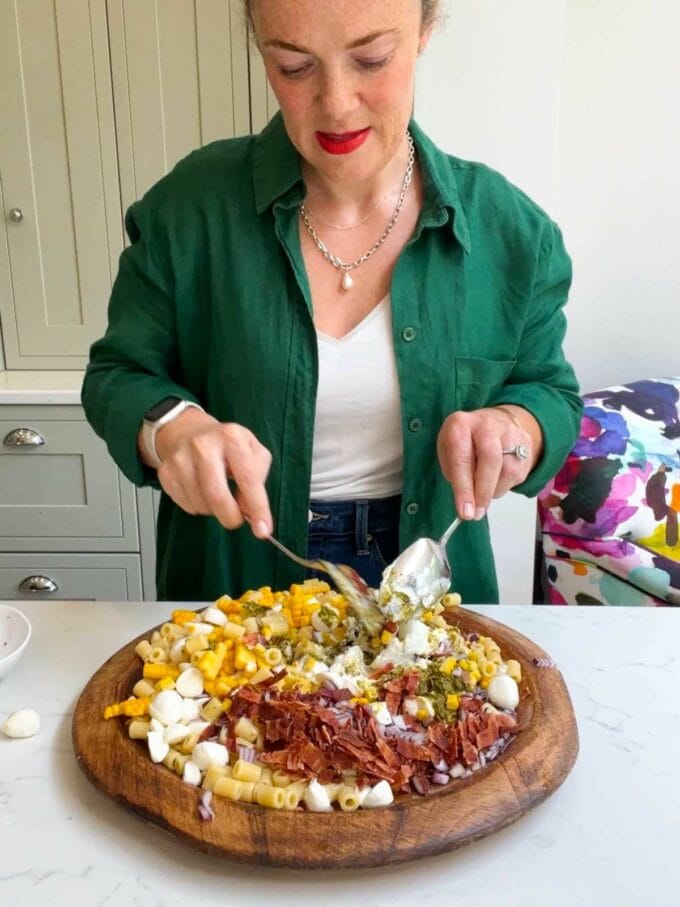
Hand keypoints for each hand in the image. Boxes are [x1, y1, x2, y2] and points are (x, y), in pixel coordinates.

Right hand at [142, 409, 272, 537]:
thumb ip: (258, 478)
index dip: (257, 507)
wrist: (188, 431)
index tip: (263, 530)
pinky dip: (199, 507)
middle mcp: (203, 446)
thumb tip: (250, 509)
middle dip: (231, 517)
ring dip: (214, 510)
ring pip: (202, 505)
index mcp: (231, 438)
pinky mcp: (166, 473)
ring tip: (217, 493)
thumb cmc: (227, 446)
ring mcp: (181, 459)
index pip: (248, 478)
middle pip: (217, 496)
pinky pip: (187, 506)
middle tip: (236, 519)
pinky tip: (201, 491)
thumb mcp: (252, 451)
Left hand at [437, 406, 541, 520]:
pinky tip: (495, 480)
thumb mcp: (449, 452)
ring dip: (494, 491)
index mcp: (460, 425)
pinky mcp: (526, 443)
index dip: (464, 488)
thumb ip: (455, 474)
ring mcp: (509, 432)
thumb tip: (468, 503)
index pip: (461, 458)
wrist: (493, 421)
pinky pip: (518, 474)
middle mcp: (487, 425)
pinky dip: (504, 485)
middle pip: (490, 460)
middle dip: (483, 492)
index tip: (465, 512)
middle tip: (477, 513)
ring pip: (507, 470)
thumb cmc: (465, 443)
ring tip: (483, 492)